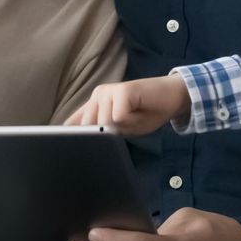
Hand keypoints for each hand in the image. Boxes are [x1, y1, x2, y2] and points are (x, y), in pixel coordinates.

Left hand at [64, 74, 190, 135]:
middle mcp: (97, 95)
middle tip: (128, 124)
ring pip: (106, 124)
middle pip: (90, 129)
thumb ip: (102, 133)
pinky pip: (119, 117)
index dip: (71, 137)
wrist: (172, 98)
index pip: (72, 124)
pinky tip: (140, 110)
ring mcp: (108, 91)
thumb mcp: (120, 129)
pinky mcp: (121, 90)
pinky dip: (132, 121)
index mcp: (93, 105)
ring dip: (124, 127)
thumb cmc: (146, 114)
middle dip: (109, 135)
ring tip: (135, 116)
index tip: (68, 150)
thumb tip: (83, 141)